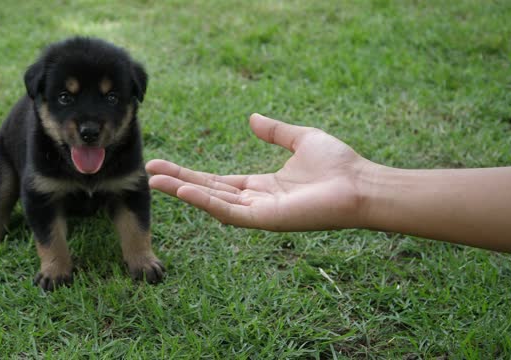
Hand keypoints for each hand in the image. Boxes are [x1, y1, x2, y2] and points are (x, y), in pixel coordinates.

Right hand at [146, 114, 372, 230]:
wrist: (362, 183)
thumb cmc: (338, 164)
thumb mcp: (300, 138)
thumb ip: (275, 131)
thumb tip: (251, 119)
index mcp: (261, 185)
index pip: (218, 181)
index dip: (191, 174)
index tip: (166, 164)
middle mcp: (255, 201)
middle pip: (208, 191)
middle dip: (178, 181)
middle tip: (149, 169)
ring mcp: (258, 212)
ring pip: (212, 202)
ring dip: (183, 191)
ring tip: (155, 179)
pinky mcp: (264, 219)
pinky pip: (228, 211)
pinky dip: (204, 201)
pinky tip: (183, 190)